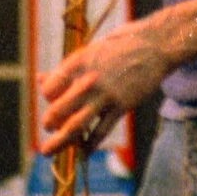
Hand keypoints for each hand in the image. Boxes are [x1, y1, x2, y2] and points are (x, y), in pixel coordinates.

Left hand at [37, 15, 171, 154]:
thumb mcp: (91, 50)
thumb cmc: (121, 44)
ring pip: (75, 126)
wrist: (156, 45)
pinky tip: (84, 150)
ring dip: (59, 142)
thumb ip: (67, 69)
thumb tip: (40, 79)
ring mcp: (105, 95)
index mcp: (77, 62)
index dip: (49, 97)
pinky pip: (101, 131)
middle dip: (49, 124)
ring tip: (48, 151)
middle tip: (48, 129)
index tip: (55, 100)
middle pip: (58, 111)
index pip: (50, 89)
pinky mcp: (122, 106)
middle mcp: (88, 80)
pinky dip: (90, 144)